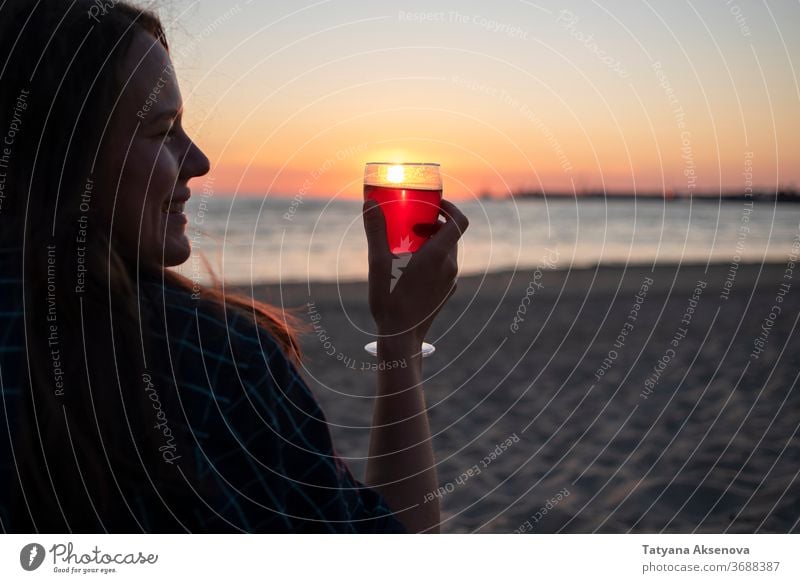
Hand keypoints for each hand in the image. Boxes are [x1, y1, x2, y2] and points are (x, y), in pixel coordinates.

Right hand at [362, 199, 468, 344]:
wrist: (401, 337)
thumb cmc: (390, 300)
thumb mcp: (378, 262)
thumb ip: (376, 231)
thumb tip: (369, 203)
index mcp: (438, 255)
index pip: (459, 221)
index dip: (450, 208)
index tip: (434, 205)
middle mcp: (450, 266)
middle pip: (451, 235)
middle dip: (434, 225)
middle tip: (412, 224)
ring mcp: (451, 281)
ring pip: (447, 252)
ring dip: (432, 243)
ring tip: (408, 247)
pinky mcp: (446, 293)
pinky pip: (444, 269)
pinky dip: (433, 261)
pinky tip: (411, 269)